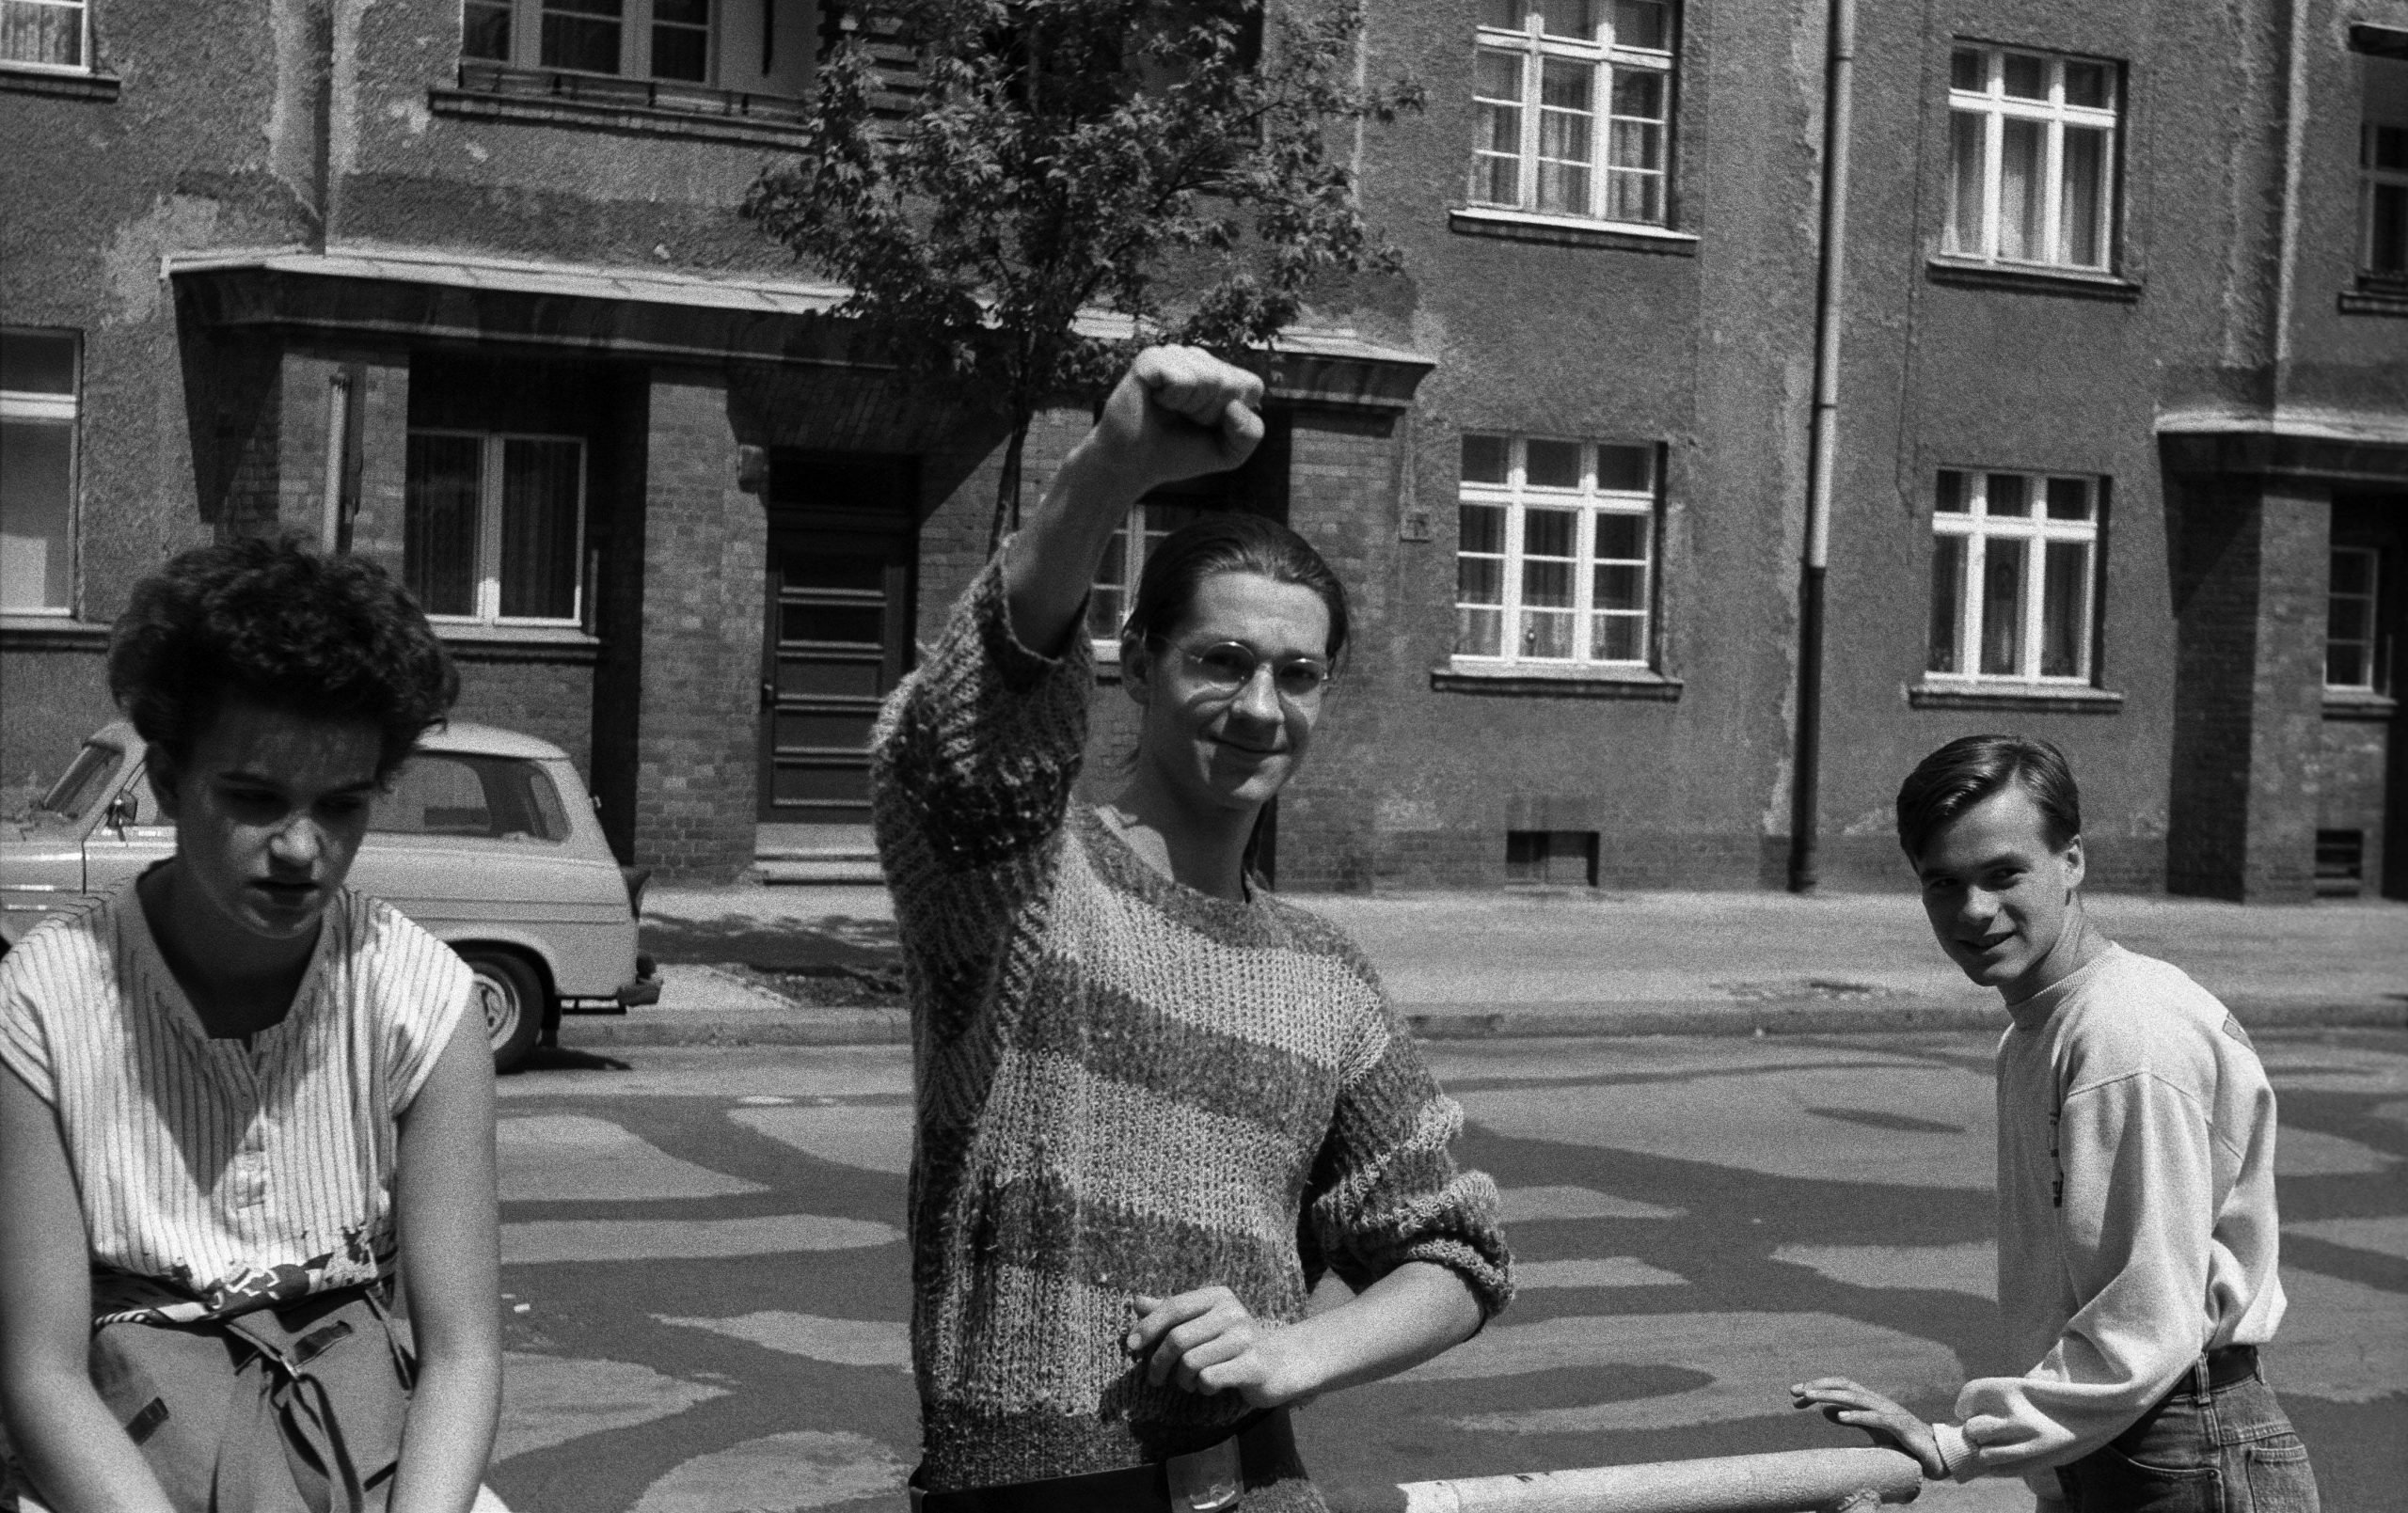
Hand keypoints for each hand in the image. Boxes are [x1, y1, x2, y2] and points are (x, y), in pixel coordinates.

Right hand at [1079, 346, 1264, 498]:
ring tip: (1168, 411)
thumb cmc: (1178, 452)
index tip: (1207, 426)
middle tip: (1183, 420)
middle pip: (1230, 383)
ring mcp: (1174, 354)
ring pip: (1208, 379)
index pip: (1252, 386)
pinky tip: (1156, 400)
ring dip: (1189, 407)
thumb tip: (1236, 406)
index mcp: (1221, 373)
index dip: (1232, 416)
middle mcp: (1199, 358)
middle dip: (1209, 414)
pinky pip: (1182, 379)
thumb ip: (1250, 435)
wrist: (1133, 464)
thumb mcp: (1228, 453)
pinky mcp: (1150, 359)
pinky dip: (1171, 399)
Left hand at [1127, 1286, 1307, 1407]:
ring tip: (1190, 1383)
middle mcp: (1233, 1312)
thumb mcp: (1203, 1323)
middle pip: (1178, 1338)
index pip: (1174, 1306)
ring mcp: (1245, 1338)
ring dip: (1182, 1380)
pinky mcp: (1253, 1365)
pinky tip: (1210, 1387)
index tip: (1130, 1346)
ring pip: (1190, 1363)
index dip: (1148, 1326)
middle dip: (1159, 1363)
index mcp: (1218, 1296)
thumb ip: (1172, 1313)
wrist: (1279, 1364)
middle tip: (1155, 1379)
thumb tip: (1137, 1301)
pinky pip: (1209, 1379)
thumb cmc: (1232, 1344)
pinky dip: (1202, 1388)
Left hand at [1790, 1376, 1946, 1478]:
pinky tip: (1840, 1416)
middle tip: (1794, 1392)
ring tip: (1811, 1397)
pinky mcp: (1900, 1427)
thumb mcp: (1873, 1431)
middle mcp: (1878, 1402)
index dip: (1818, 1387)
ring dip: (1831, 1396)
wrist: (1936, 1456)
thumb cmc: (1904, 1442)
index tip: (1794, 1395)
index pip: (1840, 1388)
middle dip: (1818, 1387)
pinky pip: (1877, 1418)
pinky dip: (1858, 1416)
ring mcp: (1890, 1412)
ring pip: (1857, 1398)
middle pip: (1845, 1387)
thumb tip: (1827, 1412)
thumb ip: (1853, 1420)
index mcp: (1870, 1402)